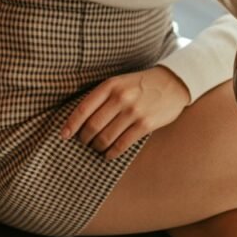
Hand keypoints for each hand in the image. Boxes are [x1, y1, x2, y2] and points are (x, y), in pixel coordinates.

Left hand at [60, 66, 189, 160]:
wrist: (173, 82)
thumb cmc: (141, 84)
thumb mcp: (120, 82)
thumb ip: (102, 97)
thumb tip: (79, 121)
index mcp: (111, 85)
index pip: (83, 108)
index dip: (71, 125)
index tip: (64, 136)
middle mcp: (120, 97)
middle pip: (92, 127)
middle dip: (85, 139)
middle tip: (85, 142)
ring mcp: (133, 112)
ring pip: (105, 138)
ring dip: (97, 147)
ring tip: (97, 147)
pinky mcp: (145, 124)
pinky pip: (121, 145)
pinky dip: (111, 153)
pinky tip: (109, 154)